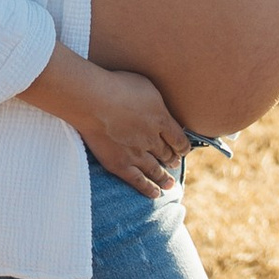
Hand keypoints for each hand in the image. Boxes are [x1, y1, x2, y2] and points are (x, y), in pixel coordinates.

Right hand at [23, 46, 186, 194]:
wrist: (93, 100)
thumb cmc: (117, 85)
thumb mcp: (146, 86)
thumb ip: (156, 102)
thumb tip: (161, 109)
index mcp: (161, 119)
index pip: (179, 138)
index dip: (183, 146)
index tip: (184, 149)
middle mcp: (153, 139)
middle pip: (166, 153)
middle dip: (172, 158)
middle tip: (174, 162)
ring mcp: (137, 153)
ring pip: (155, 169)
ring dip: (164, 177)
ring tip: (170, 184)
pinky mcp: (120, 164)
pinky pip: (138, 181)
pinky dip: (148, 188)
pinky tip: (155, 194)